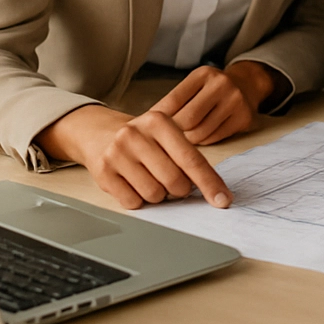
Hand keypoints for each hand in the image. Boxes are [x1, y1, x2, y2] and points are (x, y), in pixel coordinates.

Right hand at [37, 104, 232, 210]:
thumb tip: (216, 192)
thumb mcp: (167, 136)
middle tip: (173, 181)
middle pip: (174, 181)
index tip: (223, 201)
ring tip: (150, 178)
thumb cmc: (144, 139)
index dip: (209, 183)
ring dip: (159, 195)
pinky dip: (139, 200)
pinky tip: (134, 184)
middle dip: (180, 189)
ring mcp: (116, 153)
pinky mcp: (102, 172)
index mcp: (158, 121)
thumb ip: (189, 158)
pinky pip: (132, 202)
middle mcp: (135, 134)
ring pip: (154, 194)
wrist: (100, 133)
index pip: (191, 159)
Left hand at [152, 62, 272, 145]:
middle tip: (166, 138)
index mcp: (203, 74)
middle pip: (187, 119)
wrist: (246, 86)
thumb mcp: (193, 86)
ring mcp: (235, 101)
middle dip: (174, 132)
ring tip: (184, 138)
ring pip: (201, 132)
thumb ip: (173, 102)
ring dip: (188, 140)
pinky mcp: (243, 118)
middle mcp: (221, 84)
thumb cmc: (210, 90)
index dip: (159, 118)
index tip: (149, 128)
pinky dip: (204, 141)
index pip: (174, 100)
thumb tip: (144, 123)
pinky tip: (201, 136)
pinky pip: (214, 138)